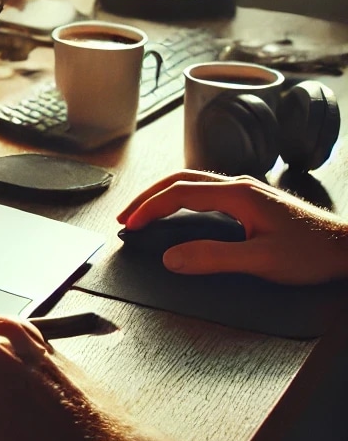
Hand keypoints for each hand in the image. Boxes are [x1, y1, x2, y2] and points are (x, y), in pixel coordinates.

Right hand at [118, 170, 347, 284]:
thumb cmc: (313, 254)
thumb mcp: (261, 261)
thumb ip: (213, 258)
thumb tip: (171, 258)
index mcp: (237, 194)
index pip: (179, 193)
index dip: (149, 209)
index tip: (131, 225)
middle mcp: (240, 186)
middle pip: (180, 179)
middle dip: (148, 196)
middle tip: (126, 215)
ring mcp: (247, 191)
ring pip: (193, 182)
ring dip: (163, 195)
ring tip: (144, 212)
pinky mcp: (253, 201)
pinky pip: (206, 191)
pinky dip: (181, 199)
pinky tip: (179, 212)